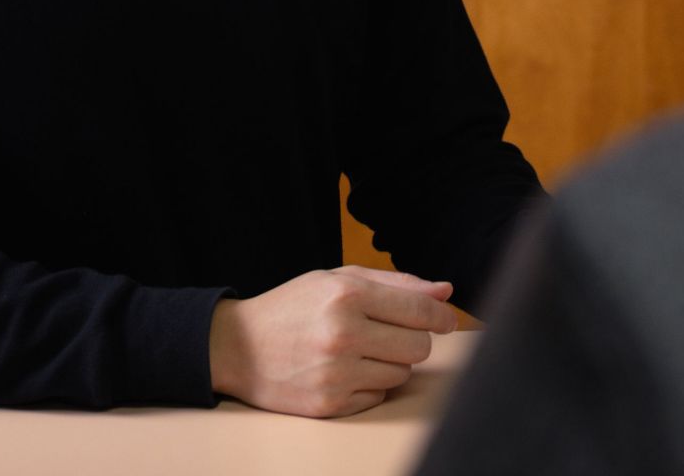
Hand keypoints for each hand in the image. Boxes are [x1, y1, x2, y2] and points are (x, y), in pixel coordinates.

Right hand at [208, 266, 458, 416]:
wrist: (237, 347)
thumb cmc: (293, 307)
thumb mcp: (337, 279)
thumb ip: (396, 283)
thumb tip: (445, 292)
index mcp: (348, 295)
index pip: (420, 311)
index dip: (441, 317)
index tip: (446, 320)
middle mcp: (343, 334)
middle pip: (419, 347)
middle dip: (412, 340)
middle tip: (388, 333)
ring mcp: (336, 373)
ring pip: (401, 374)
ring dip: (390, 363)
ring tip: (360, 351)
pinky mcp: (329, 404)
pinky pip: (377, 397)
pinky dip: (369, 385)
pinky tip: (345, 371)